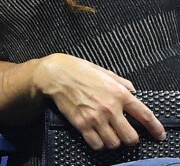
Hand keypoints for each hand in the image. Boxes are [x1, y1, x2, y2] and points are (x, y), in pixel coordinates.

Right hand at [35, 53, 166, 149]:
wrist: (54, 73)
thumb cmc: (77, 68)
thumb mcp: (102, 71)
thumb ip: (119, 81)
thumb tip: (132, 90)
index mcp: (118, 92)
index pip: (145, 115)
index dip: (155, 128)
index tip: (159, 134)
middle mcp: (110, 107)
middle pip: (131, 137)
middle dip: (130, 138)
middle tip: (125, 133)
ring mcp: (95, 117)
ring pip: (114, 143)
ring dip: (114, 141)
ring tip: (109, 134)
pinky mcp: (81, 124)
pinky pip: (97, 144)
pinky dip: (98, 144)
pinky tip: (96, 136)